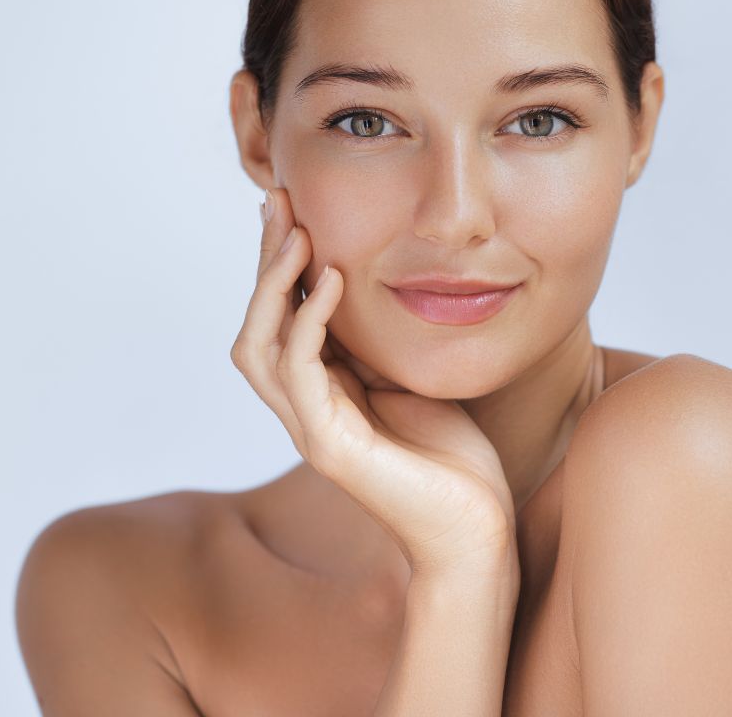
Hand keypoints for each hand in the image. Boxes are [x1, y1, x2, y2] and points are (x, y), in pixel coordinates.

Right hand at [230, 188, 518, 578]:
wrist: (475, 528)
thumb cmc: (450, 458)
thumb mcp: (409, 380)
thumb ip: (376, 346)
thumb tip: (369, 286)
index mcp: (322, 392)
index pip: (281, 318)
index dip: (280, 263)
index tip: (292, 207)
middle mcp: (304, 409)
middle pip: (257, 324)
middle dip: (264, 261)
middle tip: (278, 202)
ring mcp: (312, 429)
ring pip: (259, 347)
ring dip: (274, 285)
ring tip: (299, 234)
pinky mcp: (331, 448)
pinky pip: (301, 373)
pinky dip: (310, 321)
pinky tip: (334, 282)